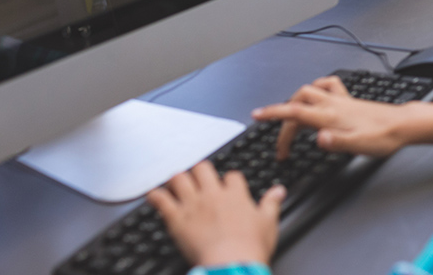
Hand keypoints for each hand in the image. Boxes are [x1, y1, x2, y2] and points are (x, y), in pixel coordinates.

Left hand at [147, 162, 283, 267]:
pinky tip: (153, 195)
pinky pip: (161, 200)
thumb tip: (279, 191)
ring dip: (178, 179)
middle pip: (202, 168)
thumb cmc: (250, 247)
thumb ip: (272, 203)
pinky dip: (156, 195)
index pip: (231, 176)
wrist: (232, 264)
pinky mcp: (177, 219)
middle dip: (200, 171)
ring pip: (180, 178)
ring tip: (176, 183)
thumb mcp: (269, 223)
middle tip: (199, 178)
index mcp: (235, 194)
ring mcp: (193, 205)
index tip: (228, 186)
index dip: (229, 180)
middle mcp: (213, 194)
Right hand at [255, 75, 409, 159]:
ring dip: (294, 101)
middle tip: (280, 142)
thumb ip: (337, 142)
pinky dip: (316, 88)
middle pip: (297, 102)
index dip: (273, 113)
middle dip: (281, 116)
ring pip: (309, 90)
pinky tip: (316, 95)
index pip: (295, 112)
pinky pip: (327, 86)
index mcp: (331, 117)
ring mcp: (340, 100)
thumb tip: (318, 139)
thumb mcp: (359, 146)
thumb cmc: (383, 137)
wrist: (403, 126)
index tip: (257, 116)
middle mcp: (333, 105)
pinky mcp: (348, 100)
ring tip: (289, 117)